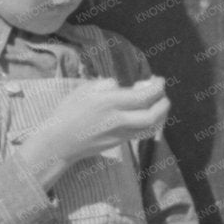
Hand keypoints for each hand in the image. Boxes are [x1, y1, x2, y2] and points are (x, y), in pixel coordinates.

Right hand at [13, 78, 168, 188]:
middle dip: (163, 102)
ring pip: (151, 126)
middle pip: (153, 115)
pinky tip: (148, 116)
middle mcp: (119, 119)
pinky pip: (143, 133)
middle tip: (162, 92)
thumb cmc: (68, 113)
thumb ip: (105, 85)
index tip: (158, 80)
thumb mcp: (83, 90)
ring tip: (159, 104)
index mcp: (109, 102)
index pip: (144, 96)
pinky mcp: (120, 142)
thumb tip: (120, 86)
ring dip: (160, 115)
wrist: (60, 142)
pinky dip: (151, 123)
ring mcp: (121, 133)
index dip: (157, 87)